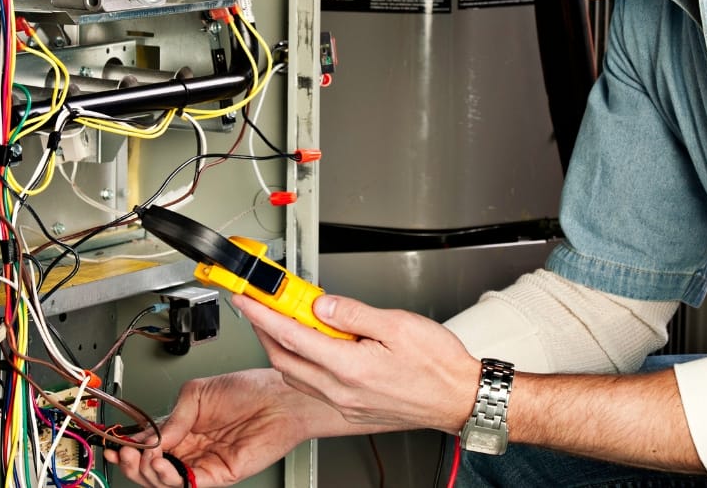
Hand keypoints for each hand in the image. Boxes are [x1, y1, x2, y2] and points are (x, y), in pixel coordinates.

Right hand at [103, 369, 311, 487]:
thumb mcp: (198, 392)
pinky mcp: (217, 475)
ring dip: (147, 471)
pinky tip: (162, 463)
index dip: (130, 447)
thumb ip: (173, 416)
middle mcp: (192, 446)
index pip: (150, 444)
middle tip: (124, 453)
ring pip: (165, 480)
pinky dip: (170, 478)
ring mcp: (203, 462)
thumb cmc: (249, 388)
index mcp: (184, 426)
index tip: (115, 445)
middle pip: (152, 466)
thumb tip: (151, 437)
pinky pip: (187, 485)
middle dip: (133, 462)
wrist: (279, 398)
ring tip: (144, 456)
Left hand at [233, 292, 480, 434]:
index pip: (291, 335)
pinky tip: (311, 346)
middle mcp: (342, 391)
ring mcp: (345, 403)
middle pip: (284, 359)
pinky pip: (313, 386)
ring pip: (296, 374)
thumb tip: (321, 304)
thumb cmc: (438, 364)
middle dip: (264, 330)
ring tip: (283, 319)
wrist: (459, 397)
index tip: (246, 297)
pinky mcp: (352, 408)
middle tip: (259, 305)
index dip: (263, 313)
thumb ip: (353, 313)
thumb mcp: (398, 324)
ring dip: (281, 347)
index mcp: (350, 368)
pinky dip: (301, 363)